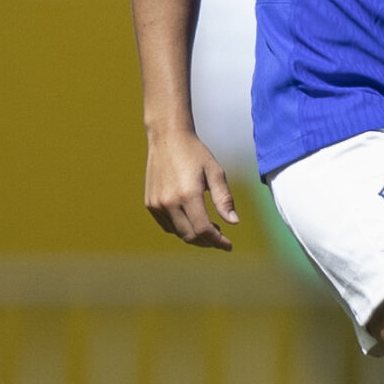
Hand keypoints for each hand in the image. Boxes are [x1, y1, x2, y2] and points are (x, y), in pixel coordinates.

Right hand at [145, 127, 238, 249]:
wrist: (167, 138)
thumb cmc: (195, 153)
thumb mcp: (215, 172)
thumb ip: (224, 199)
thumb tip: (234, 222)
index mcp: (188, 194)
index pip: (203, 230)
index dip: (218, 241)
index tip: (228, 245)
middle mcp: (169, 202)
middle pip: (190, 236)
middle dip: (207, 241)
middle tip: (220, 236)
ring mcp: (157, 204)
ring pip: (178, 232)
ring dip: (194, 235)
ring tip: (207, 226)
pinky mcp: (150, 203)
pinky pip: (167, 225)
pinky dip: (180, 228)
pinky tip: (190, 219)